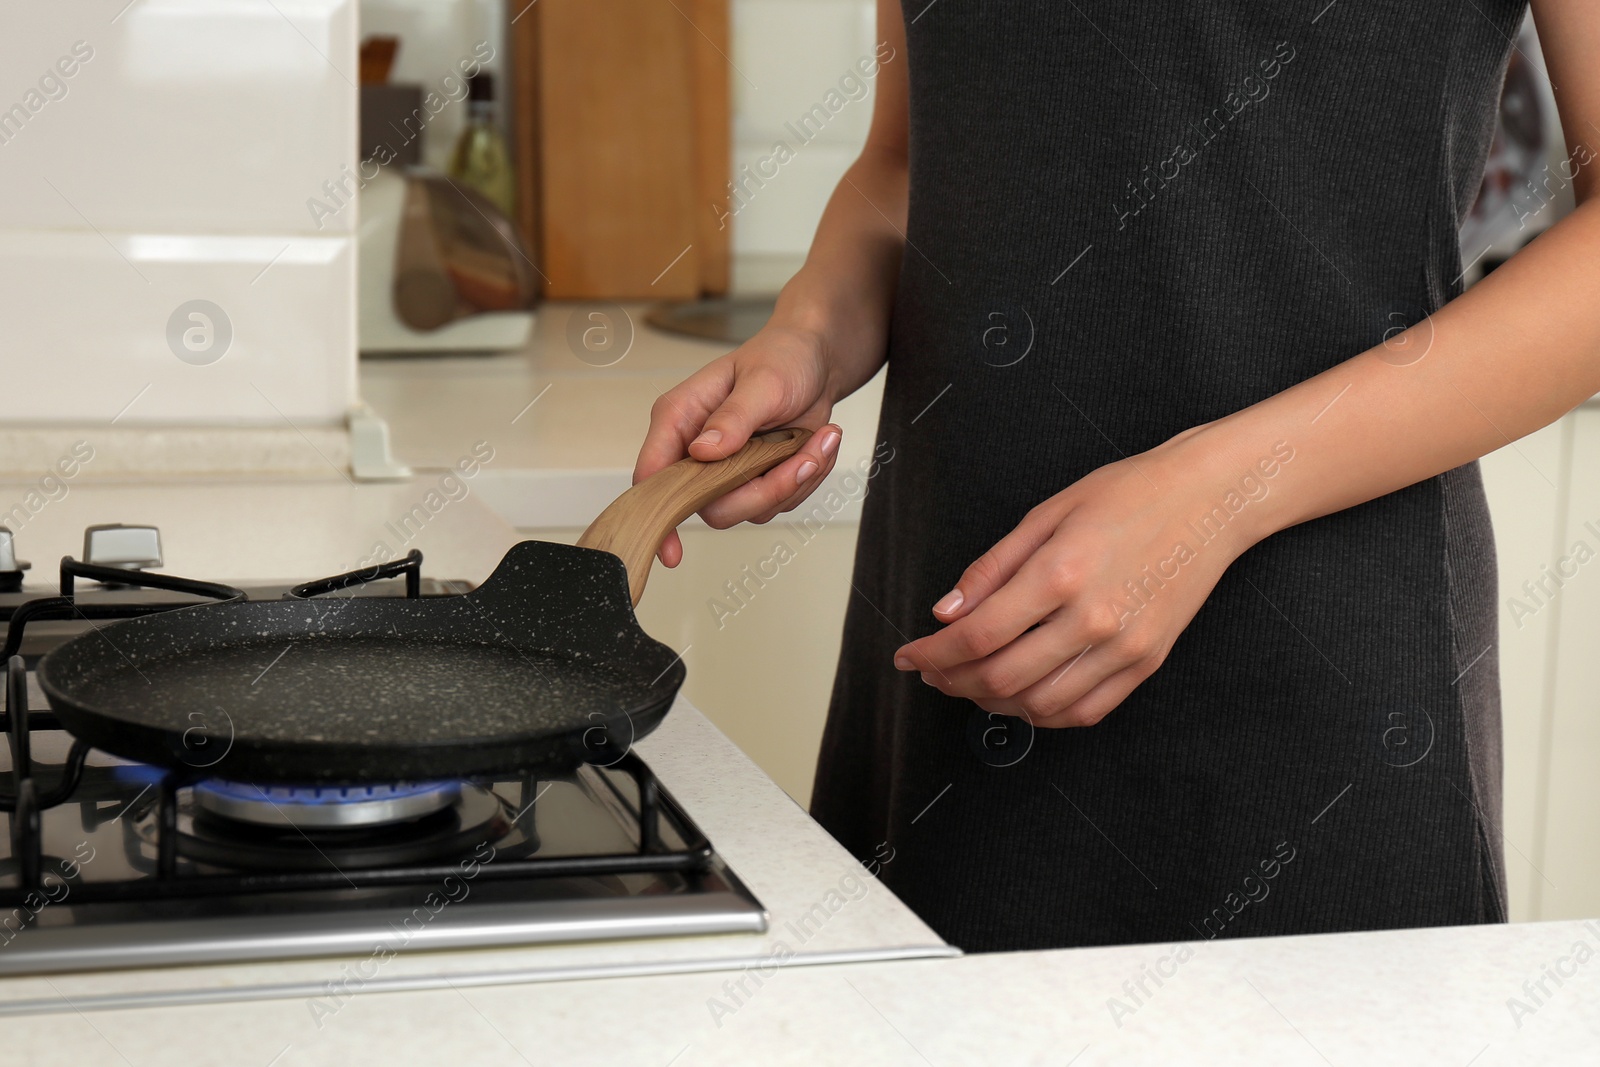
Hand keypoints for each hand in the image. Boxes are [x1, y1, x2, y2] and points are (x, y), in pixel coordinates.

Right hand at [634, 322, 844, 566]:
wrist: (817, 360)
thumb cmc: (781, 357)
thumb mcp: (762, 381)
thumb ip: (733, 417)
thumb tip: (703, 452)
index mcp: (680, 419)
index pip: (654, 474)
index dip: (659, 515)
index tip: (672, 553)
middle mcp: (697, 450)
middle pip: (712, 506)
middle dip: (766, 490)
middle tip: (805, 459)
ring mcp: (727, 470)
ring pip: (752, 508)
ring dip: (795, 480)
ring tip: (820, 439)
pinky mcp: (757, 479)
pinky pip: (780, 502)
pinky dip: (808, 477)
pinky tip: (818, 443)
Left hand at [892, 437, 1281, 726]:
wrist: (1210, 500)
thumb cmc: (1130, 494)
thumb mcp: (1047, 513)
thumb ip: (992, 568)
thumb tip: (946, 613)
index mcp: (1060, 574)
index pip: (977, 636)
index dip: (932, 654)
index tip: (909, 655)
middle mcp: (1093, 619)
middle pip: (1001, 677)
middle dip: (952, 681)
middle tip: (932, 671)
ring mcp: (1124, 647)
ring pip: (1040, 704)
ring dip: (992, 701)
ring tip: (971, 681)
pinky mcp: (1146, 663)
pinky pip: (1085, 710)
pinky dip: (1043, 713)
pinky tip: (1022, 694)